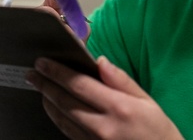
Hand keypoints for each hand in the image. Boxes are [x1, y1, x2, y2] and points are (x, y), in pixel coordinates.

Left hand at [28, 55, 182, 139]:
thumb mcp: (148, 103)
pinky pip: (69, 134)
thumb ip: (122, 81)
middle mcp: (103, 126)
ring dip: (48, 102)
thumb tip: (100, 61)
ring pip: (63, 119)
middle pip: (65, 102)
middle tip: (33, 73)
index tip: (43, 62)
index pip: (79, 84)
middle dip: (46, 85)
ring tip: (40, 88)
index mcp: (119, 108)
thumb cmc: (160, 134)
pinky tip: (54, 110)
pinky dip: (58, 119)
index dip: (57, 72)